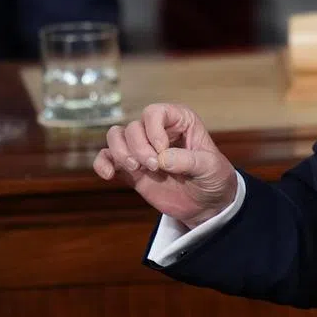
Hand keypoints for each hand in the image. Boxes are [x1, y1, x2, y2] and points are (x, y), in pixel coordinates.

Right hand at [93, 103, 238, 228]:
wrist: (208, 205)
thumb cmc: (214, 178)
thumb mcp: (210, 167)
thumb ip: (189, 161)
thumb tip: (162, 158)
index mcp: (180, 121)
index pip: (155, 112)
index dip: (153, 130)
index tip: (162, 151)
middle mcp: (158, 131)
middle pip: (133, 127)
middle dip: (139, 147)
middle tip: (154, 167)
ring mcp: (143, 149)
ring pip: (116, 136)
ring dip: (120, 152)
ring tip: (136, 169)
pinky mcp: (131, 169)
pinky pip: (107, 157)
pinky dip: (103, 163)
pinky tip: (109, 175)